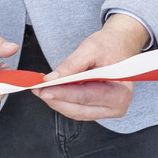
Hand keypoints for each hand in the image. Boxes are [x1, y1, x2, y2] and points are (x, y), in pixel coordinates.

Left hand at [32, 14, 148, 120]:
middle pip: (80, 109)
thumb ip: (71, 65)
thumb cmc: (110, 45)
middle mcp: (117, 106)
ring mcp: (108, 110)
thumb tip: (52, 79)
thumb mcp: (90, 48)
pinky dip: (63, 101)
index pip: (86, 96)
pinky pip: (78, 109)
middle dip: (56, 100)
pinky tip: (52, 91)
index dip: (62, 94)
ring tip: (41, 90)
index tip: (43, 89)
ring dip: (57, 102)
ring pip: (76, 112)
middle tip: (37, 90)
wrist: (118, 45)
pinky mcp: (99, 109)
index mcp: (120, 92)